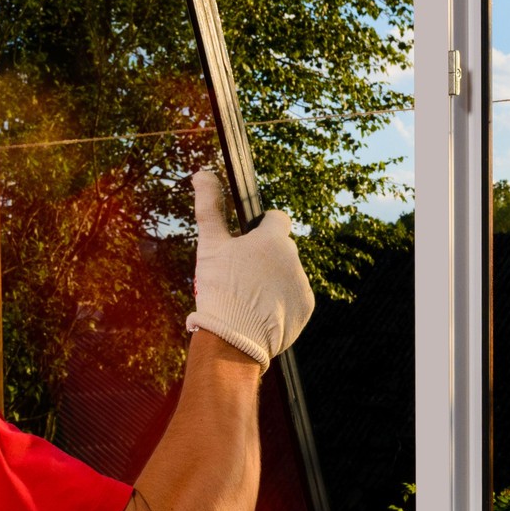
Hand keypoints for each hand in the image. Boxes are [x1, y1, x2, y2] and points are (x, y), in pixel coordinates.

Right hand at [183, 170, 313, 370]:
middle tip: (241, 276)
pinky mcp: (306, 308)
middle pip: (282, 250)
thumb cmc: (219, 288)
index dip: (263, 227)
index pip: (278, 219)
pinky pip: (294, 298)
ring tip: (249, 298)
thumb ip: (209, 207)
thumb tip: (202, 173)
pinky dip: (281, 303)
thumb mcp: (210, 245)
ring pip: (288, 274)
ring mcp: (302, 284)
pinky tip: (261, 312)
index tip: (248, 242)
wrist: (234, 338)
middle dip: (266, 257)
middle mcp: (295, 258)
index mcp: (274, 239)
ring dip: (273, 280)